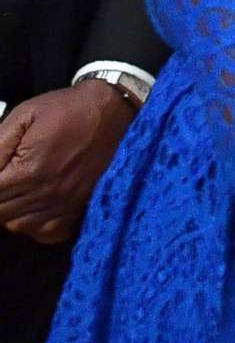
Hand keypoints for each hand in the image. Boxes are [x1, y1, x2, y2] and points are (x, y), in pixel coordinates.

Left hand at [0, 81, 135, 243]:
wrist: (115, 110)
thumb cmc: (67, 109)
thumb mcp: (25, 115)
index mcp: (29, 171)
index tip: (1, 169)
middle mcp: (46, 194)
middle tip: (7, 176)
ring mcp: (64, 206)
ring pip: (17, 226)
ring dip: (11, 210)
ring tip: (18, 188)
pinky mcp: (79, 211)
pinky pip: (45, 233)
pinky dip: (34, 224)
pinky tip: (35, 204)